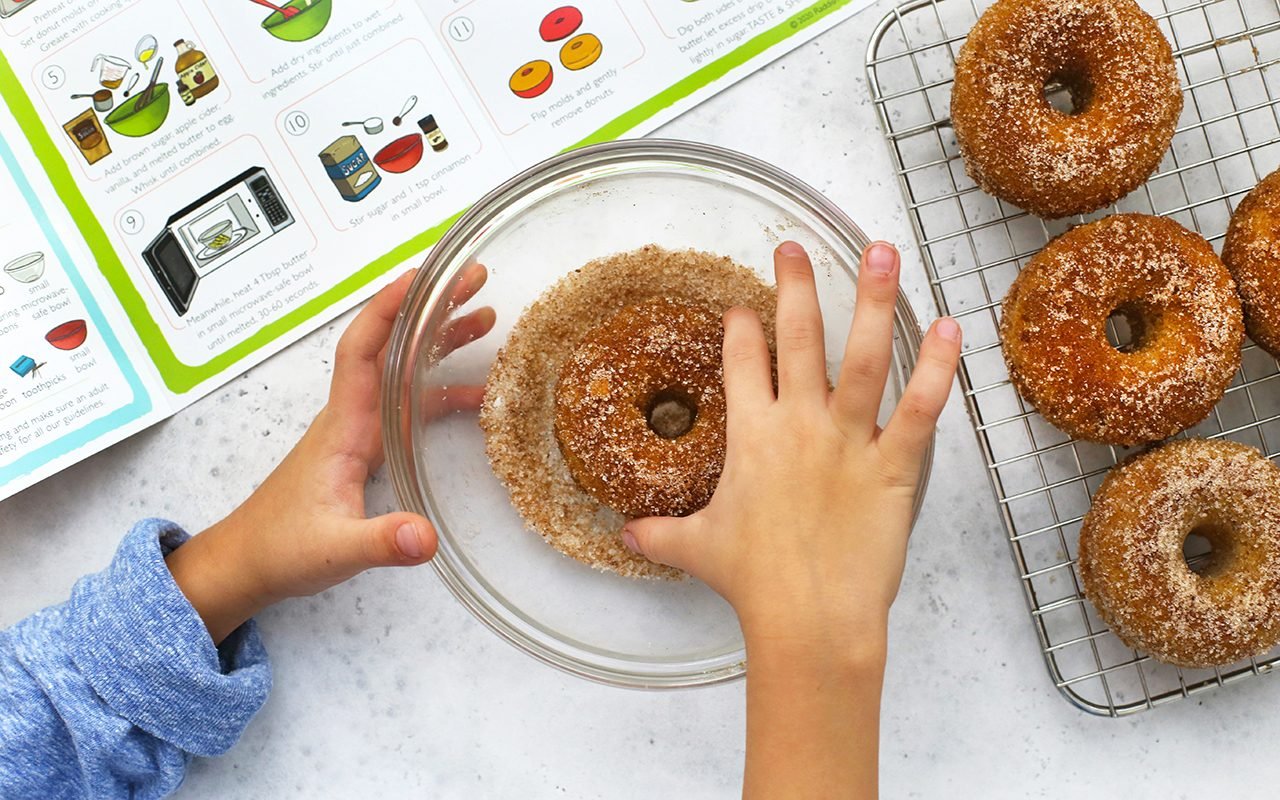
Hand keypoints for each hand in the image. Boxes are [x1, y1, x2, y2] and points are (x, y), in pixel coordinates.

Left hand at [166, 267, 494, 643]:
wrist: (247, 563)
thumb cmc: (280, 548)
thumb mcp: (334, 551)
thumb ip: (381, 542)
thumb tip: (427, 537)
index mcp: (343, 426)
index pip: (362, 350)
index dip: (390, 309)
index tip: (424, 277)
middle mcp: (353, 416)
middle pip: (393, 347)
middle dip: (431, 309)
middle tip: (475, 279)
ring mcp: (361, 430)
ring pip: (405, 371)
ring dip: (441, 342)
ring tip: (486, 318)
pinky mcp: (367, 449)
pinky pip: (410, 406)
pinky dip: (443, 392)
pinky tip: (477, 396)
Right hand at [620, 241, 960, 797]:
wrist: (807, 618)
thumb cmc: (753, 583)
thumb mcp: (697, 549)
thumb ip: (661, 532)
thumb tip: (626, 533)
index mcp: (750, 435)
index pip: (742, 361)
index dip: (742, 327)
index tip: (744, 305)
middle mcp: (798, 424)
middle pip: (798, 337)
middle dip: (796, 285)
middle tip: (796, 247)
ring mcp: (848, 440)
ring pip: (864, 355)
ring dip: (874, 298)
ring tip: (882, 250)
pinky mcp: (894, 467)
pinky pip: (920, 408)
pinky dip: (938, 369)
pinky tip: (950, 329)